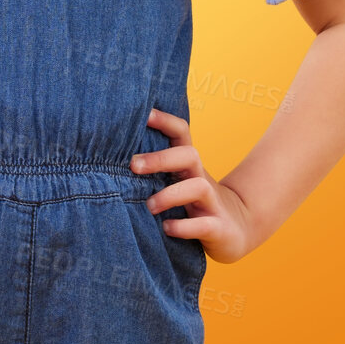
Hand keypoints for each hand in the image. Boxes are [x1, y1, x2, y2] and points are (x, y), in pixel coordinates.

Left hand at [130, 108, 259, 263]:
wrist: (236, 229)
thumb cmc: (194, 203)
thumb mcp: (178, 181)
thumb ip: (154, 169)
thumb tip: (107, 156)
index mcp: (189, 165)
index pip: (181, 132)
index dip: (164, 120)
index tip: (142, 114)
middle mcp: (201, 178)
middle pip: (188, 155)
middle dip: (160, 159)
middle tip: (133, 166)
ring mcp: (212, 203)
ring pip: (198, 187)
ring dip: (170, 195)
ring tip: (150, 206)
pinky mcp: (219, 229)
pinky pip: (203, 225)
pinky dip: (183, 227)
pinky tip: (166, 228)